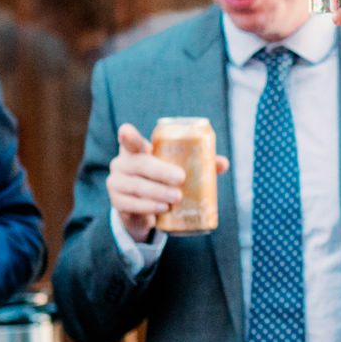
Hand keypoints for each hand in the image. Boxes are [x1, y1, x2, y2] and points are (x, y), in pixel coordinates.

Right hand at [108, 124, 226, 243]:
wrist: (143, 209)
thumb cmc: (162, 181)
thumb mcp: (175, 169)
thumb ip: (198, 163)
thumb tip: (223, 163)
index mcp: (136, 151)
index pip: (129, 140)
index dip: (128, 136)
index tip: (126, 132)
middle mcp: (122, 164)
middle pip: (140, 164)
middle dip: (160, 171)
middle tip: (181, 179)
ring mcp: (117, 183)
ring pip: (136, 186)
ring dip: (157, 192)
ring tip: (176, 198)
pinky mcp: (117, 203)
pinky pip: (131, 204)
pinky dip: (148, 206)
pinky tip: (162, 208)